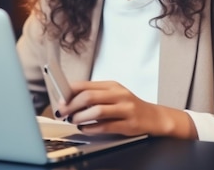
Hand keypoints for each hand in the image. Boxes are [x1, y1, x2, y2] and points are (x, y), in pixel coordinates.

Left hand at [56, 80, 196, 138]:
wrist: (153, 117)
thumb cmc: (128, 106)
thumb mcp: (112, 95)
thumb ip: (94, 94)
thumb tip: (68, 98)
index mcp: (112, 85)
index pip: (86, 85)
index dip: (70, 92)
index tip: (60, 99)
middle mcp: (119, 94)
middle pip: (89, 96)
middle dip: (72, 105)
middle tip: (62, 112)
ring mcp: (125, 109)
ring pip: (97, 110)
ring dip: (80, 117)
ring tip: (73, 121)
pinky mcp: (128, 124)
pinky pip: (105, 126)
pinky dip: (91, 128)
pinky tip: (85, 129)